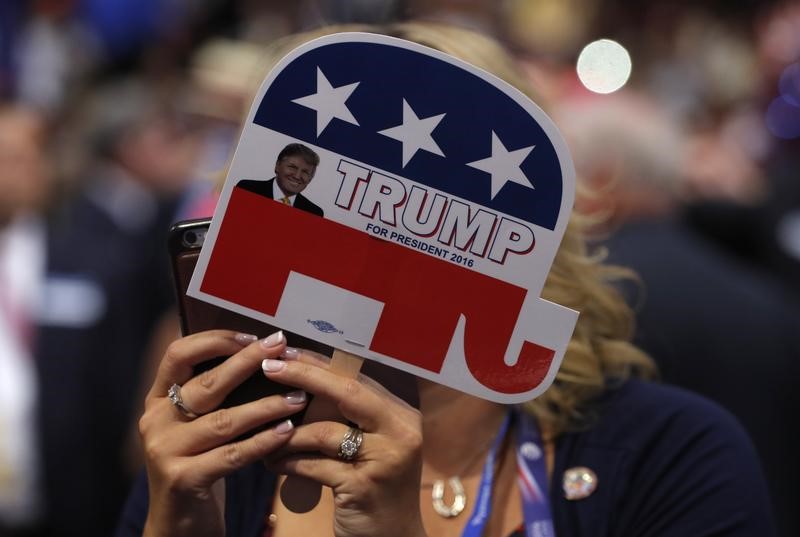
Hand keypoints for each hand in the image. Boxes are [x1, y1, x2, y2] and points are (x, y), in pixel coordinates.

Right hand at [139, 329, 305, 536]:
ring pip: (223, 420)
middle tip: (281, 348)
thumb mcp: (197, 427)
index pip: (178, 354)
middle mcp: (155, 421)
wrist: (177, 526)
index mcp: (158, 400)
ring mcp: (164, 451)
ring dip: (265, 406)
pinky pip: (231, 455)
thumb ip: (215, 396)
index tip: (251, 336)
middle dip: (248, 361)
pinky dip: (262, 442)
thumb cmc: (199, 466)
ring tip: (297, 397)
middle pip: (206, 384)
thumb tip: (261, 355)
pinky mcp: (181, 479)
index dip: (214, 340)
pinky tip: (287, 431)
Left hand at [263, 349, 426, 536]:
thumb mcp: (373, 446)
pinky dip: (288, 462)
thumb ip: (351, 416)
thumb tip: (302, 383)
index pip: (356, 378)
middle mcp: (400, 431)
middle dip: (302, 376)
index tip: (285, 352)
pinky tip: (271, 462)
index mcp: (401, 415)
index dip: (318, 363)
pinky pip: (314, 466)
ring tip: (261, 435)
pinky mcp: (363, 488)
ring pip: (324, 432)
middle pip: (346, 392)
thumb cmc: (376, 487)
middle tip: (267, 368)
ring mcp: (386, 459)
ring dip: (286, 432)